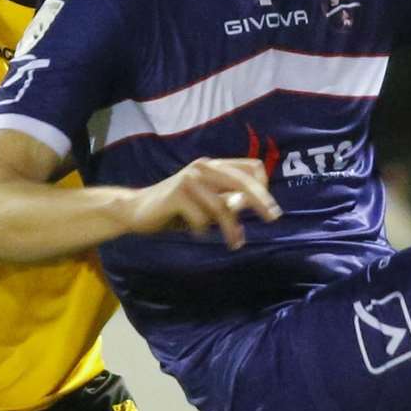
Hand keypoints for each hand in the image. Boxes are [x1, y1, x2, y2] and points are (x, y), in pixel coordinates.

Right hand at [128, 158, 280, 248]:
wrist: (137, 210)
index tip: (268, 208)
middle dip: (261, 201)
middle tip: (273, 219)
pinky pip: (201, 218)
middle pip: (243, 181)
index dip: (264, 187)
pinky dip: (202, 230)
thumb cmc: (177, 210)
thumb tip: (247, 203)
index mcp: (214, 166)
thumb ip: (227, 201)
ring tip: (234, 244)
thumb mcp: (207, 205)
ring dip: (231, 229)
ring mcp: (189, 178)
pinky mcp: (177, 193)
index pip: (252, 167)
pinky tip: (195, 232)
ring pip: (222, 206)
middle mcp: (204, 167)